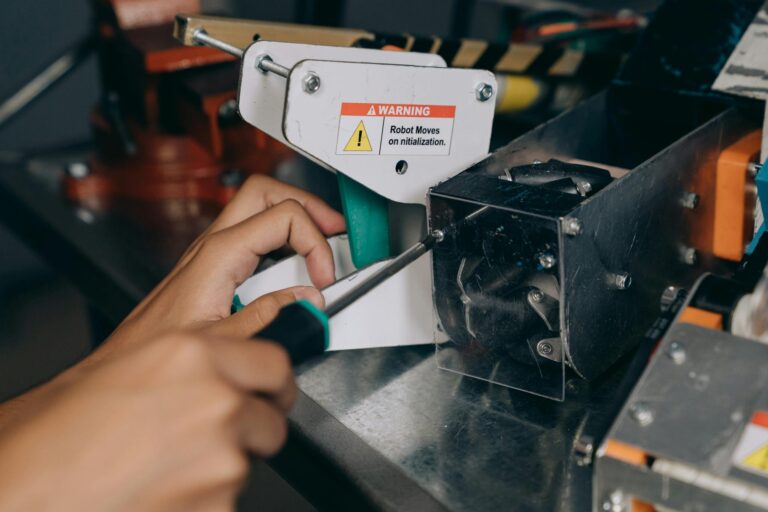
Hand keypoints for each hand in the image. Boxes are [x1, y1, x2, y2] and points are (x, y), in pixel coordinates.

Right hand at [0, 331, 294, 511]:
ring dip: (220, 468)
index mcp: (191, 355)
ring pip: (247, 463)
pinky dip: (204, 501)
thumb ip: (191, 359)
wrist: (19, 497)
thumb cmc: (47, 439)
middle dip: (249, 428)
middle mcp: (216, 401)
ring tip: (164, 470)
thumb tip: (229, 355)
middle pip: (269, 417)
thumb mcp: (125, 368)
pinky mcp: (219, 506)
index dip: (270, 383)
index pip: (274, 363)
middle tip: (212, 438)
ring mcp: (221, 458)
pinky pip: (227, 501)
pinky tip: (161, 495)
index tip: (268, 392)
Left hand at [103, 175, 344, 357]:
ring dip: (296, 218)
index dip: (315, 242)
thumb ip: (270, 318)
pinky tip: (296, 261)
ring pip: (260, 206)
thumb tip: (309, 300)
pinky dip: (282, 238)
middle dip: (309, 205)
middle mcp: (214, 244)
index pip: (284, 217)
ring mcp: (213, 251)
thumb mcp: (223, 340)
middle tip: (336, 230)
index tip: (325, 277)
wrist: (128, 362)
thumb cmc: (160, 350)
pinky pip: (254, 233)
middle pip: (268, 191)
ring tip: (323, 241)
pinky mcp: (214, 265)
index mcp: (219, 254)